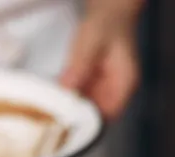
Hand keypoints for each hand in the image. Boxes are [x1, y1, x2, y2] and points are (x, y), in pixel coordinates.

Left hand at [59, 1, 141, 119]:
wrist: (109, 13)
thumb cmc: (106, 24)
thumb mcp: (90, 44)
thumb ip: (80, 66)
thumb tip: (68, 88)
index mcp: (124, 83)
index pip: (108, 115)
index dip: (88, 124)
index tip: (66, 125)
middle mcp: (117, 90)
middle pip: (95, 116)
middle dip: (75, 120)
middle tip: (51, 120)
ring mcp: (105, 88)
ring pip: (85, 109)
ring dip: (69, 110)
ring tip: (49, 112)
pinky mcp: (94, 85)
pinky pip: (79, 98)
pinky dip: (67, 100)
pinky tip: (53, 99)